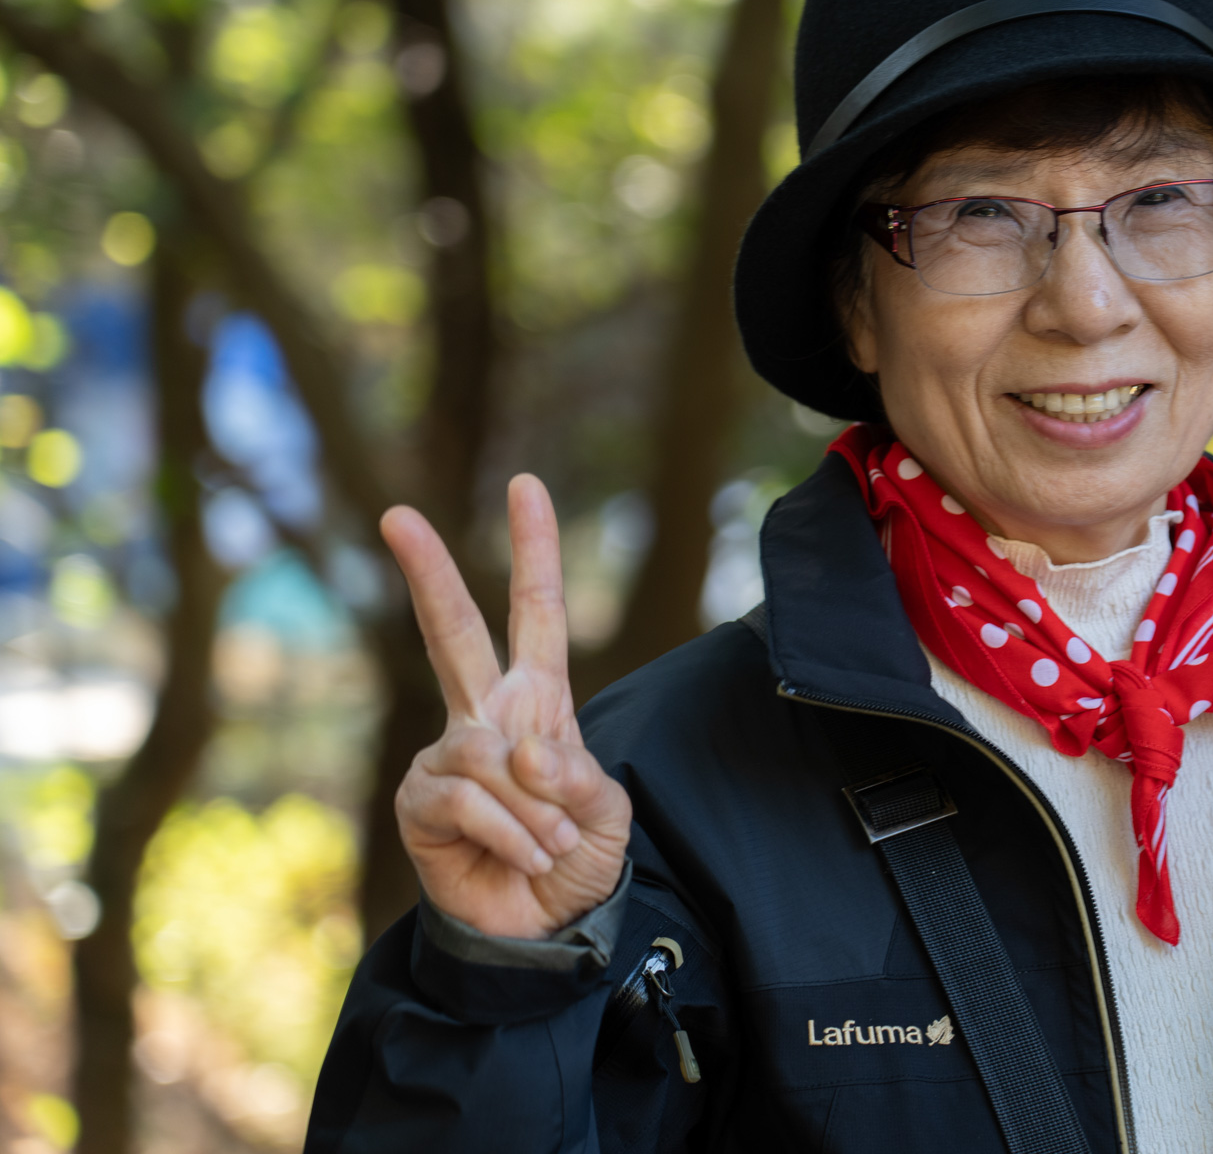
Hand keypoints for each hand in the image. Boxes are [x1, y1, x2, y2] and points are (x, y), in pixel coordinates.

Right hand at [384, 475, 630, 938]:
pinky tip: (520, 856)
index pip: (537, 614)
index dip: (534, 552)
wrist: (541, 932)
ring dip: (536, 808)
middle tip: (397, 514)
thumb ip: (579, 777)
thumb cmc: (577, 863)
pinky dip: (511, 831)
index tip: (525, 487)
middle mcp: (486, 717)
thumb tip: (521, 751)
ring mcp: (447, 756)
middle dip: (428, 574)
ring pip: (490, 753)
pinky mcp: (420, 800)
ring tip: (550, 843)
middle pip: (454, 633)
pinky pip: (470, 796)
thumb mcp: (608, 813)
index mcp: (540, 703)